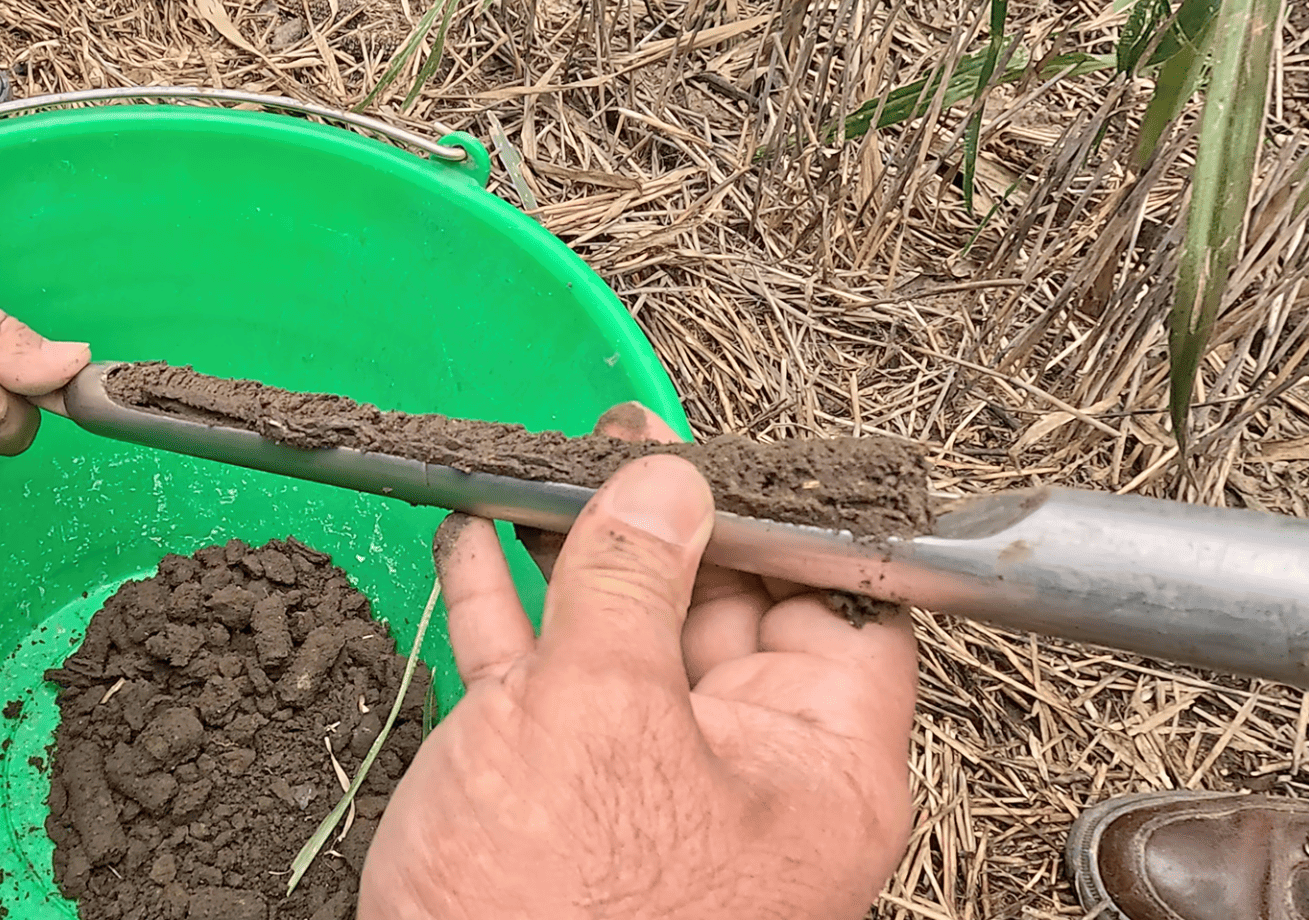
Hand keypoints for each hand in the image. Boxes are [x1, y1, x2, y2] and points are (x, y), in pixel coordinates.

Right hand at [361, 403, 916, 919]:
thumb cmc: (547, 915)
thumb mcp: (598, 712)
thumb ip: (632, 582)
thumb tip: (666, 483)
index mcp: (814, 771)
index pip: (843, 610)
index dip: (789, 521)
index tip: (731, 451)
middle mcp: (742, 777)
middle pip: (725, 612)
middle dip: (665, 522)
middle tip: (619, 447)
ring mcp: (644, 787)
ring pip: (622, 638)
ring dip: (573, 555)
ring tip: (544, 475)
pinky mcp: (554, 796)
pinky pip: (542, 679)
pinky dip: (507, 610)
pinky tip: (478, 545)